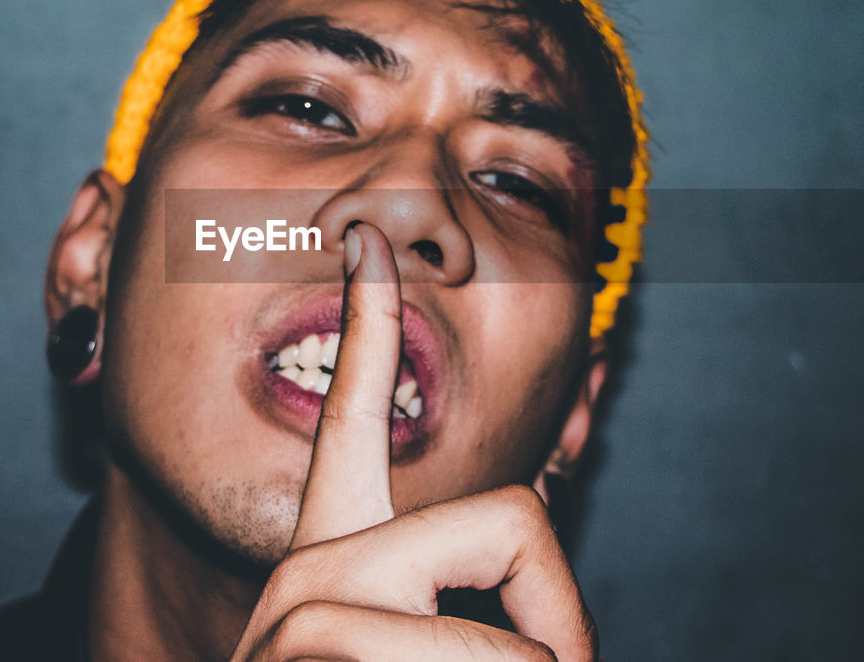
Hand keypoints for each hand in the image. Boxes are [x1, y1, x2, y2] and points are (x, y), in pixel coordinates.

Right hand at [230, 223, 597, 660]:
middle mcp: (310, 570)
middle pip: (515, 520)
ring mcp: (304, 617)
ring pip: (523, 640)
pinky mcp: (306, 650)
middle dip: (559, 621)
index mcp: (330, 551)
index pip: (352, 415)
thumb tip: (557, 562)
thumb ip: (453, 583)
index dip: (370, 325)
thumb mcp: (395, 645)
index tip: (369, 242)